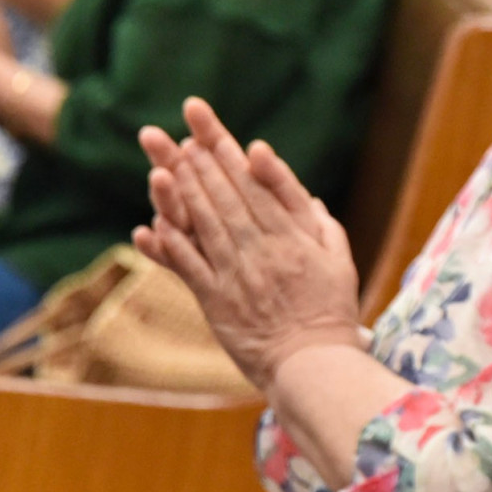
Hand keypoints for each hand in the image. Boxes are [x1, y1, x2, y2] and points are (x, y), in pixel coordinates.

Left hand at [132, 97, 362, 390]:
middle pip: (225, 195)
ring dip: (181, 191)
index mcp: (292, 235)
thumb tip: (299, 190)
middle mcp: (262, 250)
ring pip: (205, 224)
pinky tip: (153, 223)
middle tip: (171, 134)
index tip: (203, 125)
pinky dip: (171, 245)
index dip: (225, 151)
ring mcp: (237, 276)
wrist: (313, 365)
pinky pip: (190, 268)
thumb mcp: (338, 257)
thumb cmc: (330, 309)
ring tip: (161, 162)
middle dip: (197, 161)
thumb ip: (316, 219)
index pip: (252, 182)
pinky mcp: (217, 303)